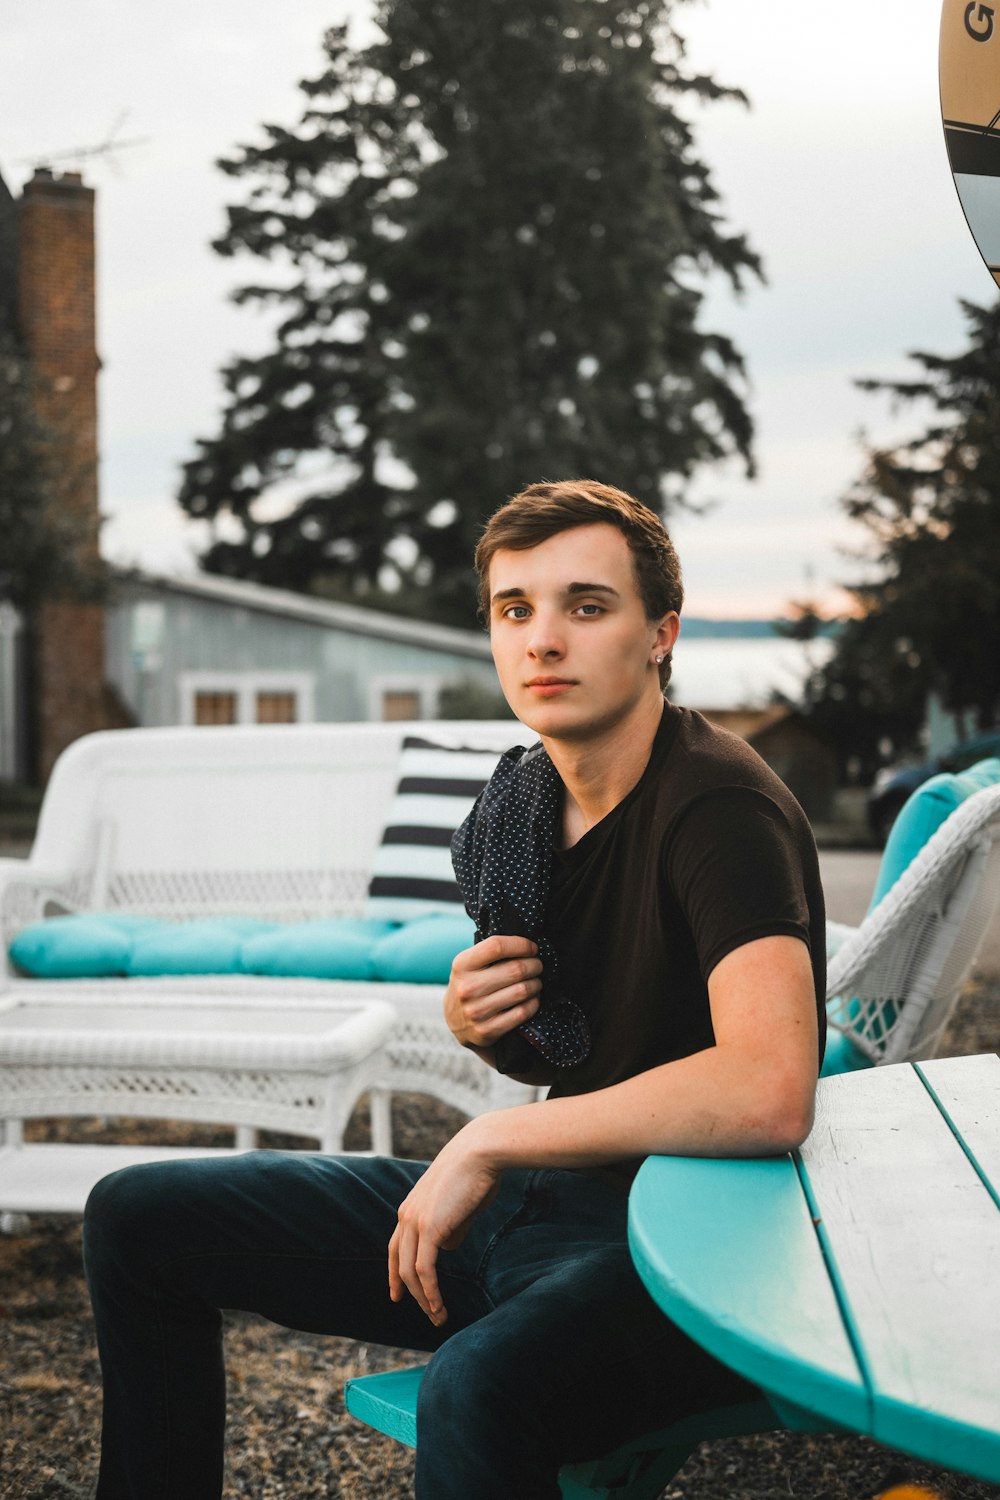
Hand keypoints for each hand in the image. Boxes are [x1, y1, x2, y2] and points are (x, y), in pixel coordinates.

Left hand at [388, 1122, 501, 1325]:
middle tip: (426, 1313)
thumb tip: (448, 1246)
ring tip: (438, 1317)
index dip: (395, 1272)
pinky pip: (424, 1269)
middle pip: (399, 1263)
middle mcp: (406, 1215)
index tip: (398, 1294)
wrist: (480, 1151)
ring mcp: (415, 1222)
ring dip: (424, 1299)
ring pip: (410, 1272)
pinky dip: (430, 1292)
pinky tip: (438, 1307)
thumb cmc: (477, 1173)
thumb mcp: (461, 1205)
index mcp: (411, 1207)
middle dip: (409, 1292)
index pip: (396, 1247)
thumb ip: (452, 1226)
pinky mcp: (429, 1228)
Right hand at [443, 934, 541, 1051]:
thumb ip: (489, 952)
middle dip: (535, 965)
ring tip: (536, 982)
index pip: (497, 946)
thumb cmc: (470, 984)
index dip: (521, 944)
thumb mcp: (469, 965)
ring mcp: (476, 1011)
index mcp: (462, 965)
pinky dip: (534, 1003)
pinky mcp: (487, 1030)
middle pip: (516, 969)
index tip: (532, 948)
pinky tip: (532, 999)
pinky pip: (522, 1012)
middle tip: (538, 966)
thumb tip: (527, 942)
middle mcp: (467, 988)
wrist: (455, 1022)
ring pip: (522, 991)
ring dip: (536, 984)